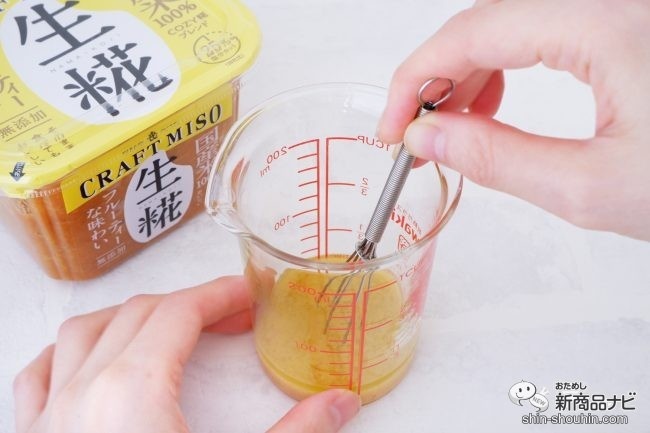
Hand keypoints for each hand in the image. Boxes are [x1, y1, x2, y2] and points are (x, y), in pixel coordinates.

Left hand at [13, 276, 360, 432]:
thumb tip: (340, 403)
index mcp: (132, 392)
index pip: (178, 312)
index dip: (218, 295)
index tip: (245, 294)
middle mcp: (82, 394)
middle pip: (139, 314)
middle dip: (189, 304)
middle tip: (228, 315)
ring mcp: (48, 419)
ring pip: (83, 333)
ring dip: (130, 317)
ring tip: (167, 325)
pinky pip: (41, 374)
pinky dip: (70, 352)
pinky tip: (87, 357)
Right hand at [378, 0, 649, 240]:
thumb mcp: (591, 187)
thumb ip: (496, 159)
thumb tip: (428, 138)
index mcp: (602, 23)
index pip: (470, 33)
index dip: (413, 80)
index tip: (392, 128)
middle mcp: (609, 0)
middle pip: (486, 19)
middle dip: (434, 76)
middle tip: (413, 132)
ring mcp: (617, 9)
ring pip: (510, 20)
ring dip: (466, 70)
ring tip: (450, 124)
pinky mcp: (623, 23)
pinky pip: (542, 26)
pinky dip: (504, 63)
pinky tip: (495, 100)